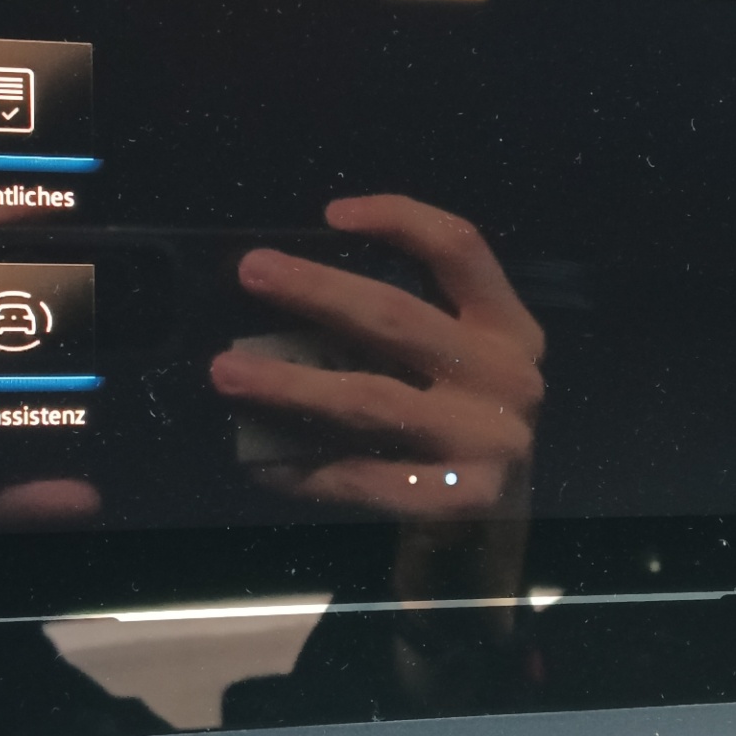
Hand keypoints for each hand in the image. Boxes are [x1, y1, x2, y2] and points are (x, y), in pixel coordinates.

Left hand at [209, 195, 543, 516]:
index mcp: (508, 327)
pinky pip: (365, 476)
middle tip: (251, 271)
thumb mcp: (461, 360)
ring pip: (370, 398)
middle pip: (397, 317)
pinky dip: (306, 468)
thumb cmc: (461, 423)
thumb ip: (408, 325)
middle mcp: (507, 377)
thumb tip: (295, 288)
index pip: (459, 248)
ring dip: (289, 381)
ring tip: (226, 371)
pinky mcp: (461, 498)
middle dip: (316, 290)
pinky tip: (262, 461)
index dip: (398, 219)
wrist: (499, 521)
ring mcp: (488, 441)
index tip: (332, 214)